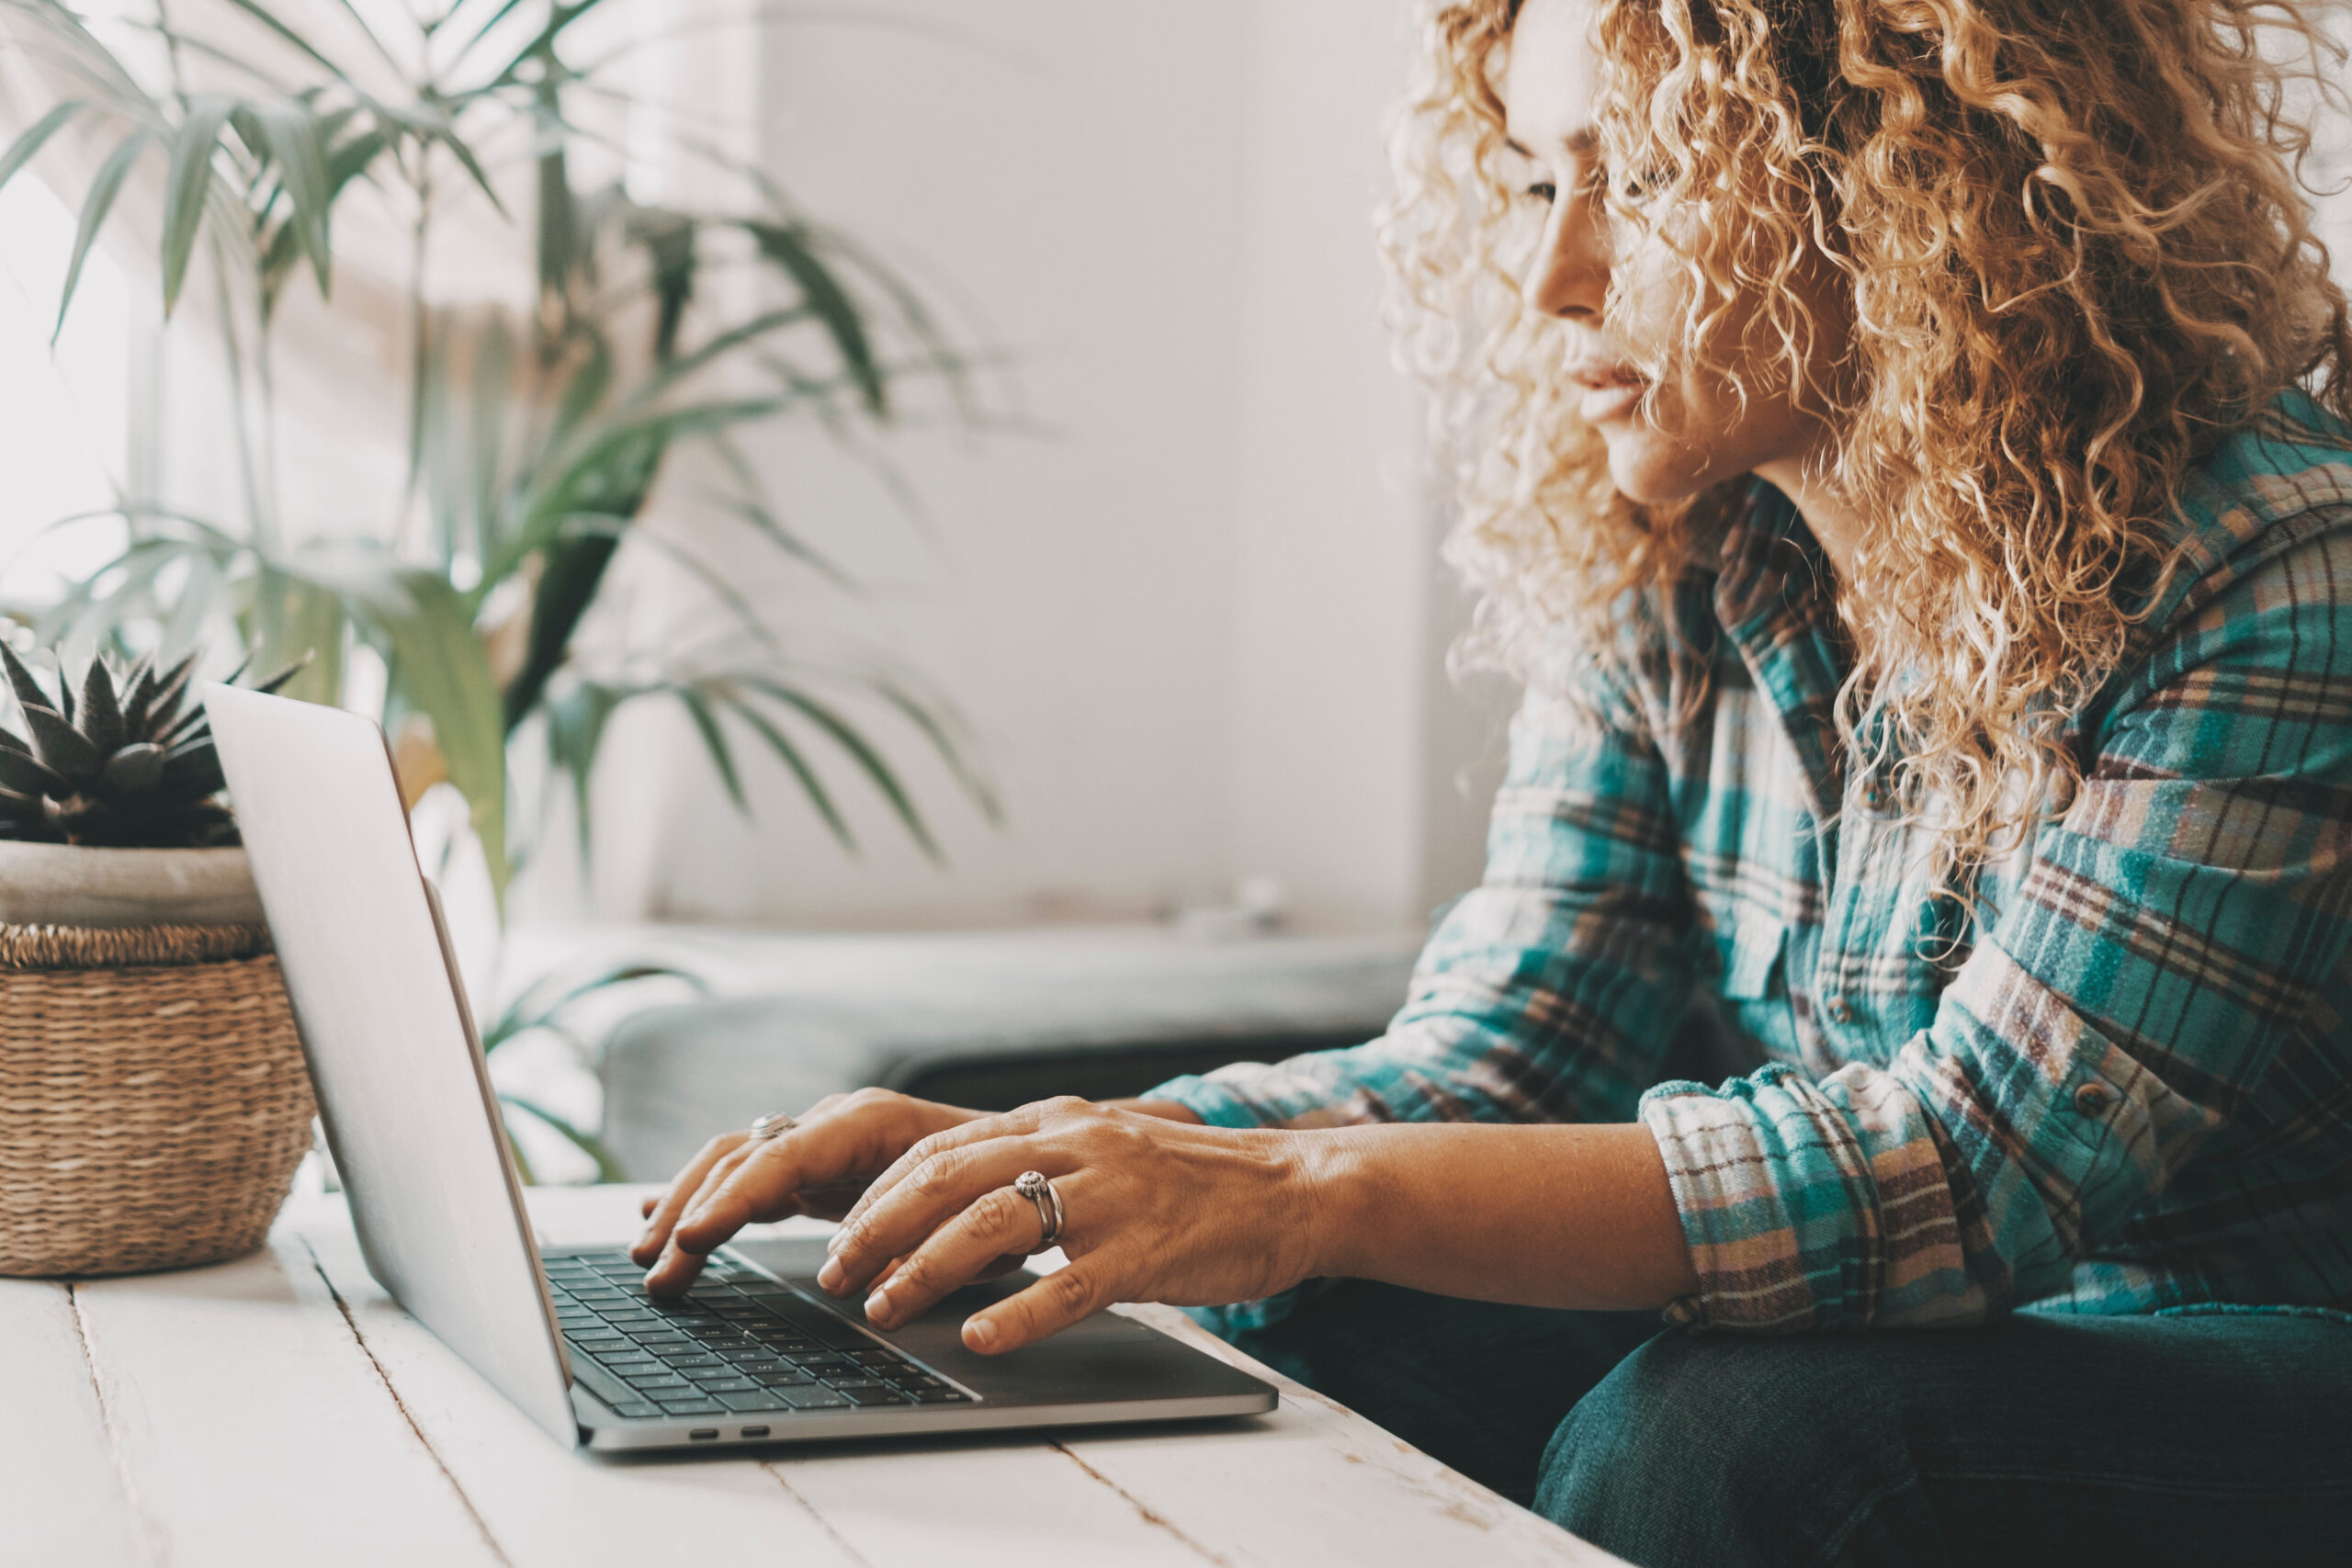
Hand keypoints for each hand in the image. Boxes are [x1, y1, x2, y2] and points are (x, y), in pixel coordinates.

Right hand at [631, 1088, 984, 1295]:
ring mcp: (821, 1140)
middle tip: (651, 1267)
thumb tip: (869, 1275)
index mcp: (873, 1122)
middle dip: (692, 1210)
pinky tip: (658, 1219)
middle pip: (744, 1157)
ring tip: (645, 1254)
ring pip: (733, 1162)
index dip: (735, 1197)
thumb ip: (922, 1242)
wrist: (1031, 1160)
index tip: (694, 1238)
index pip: (785, 1155)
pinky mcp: (815, 1166)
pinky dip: (703, 1198)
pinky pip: (746, 1176)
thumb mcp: (978, 1222)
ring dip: (685, 1206)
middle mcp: (837, 1121)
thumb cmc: (1007, 1188)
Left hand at [815, 1096, 1329, 1353]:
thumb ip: (1031, 1168)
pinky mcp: (1148, 1249)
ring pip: (994, 1223)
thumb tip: (944, 1213)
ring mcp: (1112, 1195)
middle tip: (837, 1277)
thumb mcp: (1100, 1152)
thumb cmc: (1191, 1185)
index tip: (839, 1241)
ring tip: (887, 1309)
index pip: (939, 1151)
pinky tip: (982, 1339)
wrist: (1292, 1188)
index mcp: (1055, 1121)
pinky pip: (1069, 1283)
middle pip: (947, 1179)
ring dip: (926, 1270)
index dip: (878, 1198)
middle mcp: (1075, 1144)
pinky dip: (1018, 1314)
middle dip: (878, 1231)